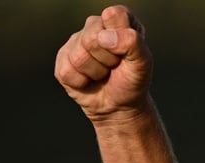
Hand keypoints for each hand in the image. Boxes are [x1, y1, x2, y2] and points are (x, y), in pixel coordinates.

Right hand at [54, 5, 151, 122]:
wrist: (118, 106)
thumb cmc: (132, 80)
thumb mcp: (143, 63)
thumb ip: (133, 43)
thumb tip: (104, 36)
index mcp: (118, 20)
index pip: (114, 15)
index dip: (121, 37)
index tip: (127, 52)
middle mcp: (95, 26)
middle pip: (92, 37)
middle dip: (108, 59)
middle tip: (115, 66)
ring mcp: (75, 41)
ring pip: (79, 56)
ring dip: (96, 72)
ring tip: (103, 74)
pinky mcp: (62, 59)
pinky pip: (68, 71)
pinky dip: (82, 82)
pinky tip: (89, 80)